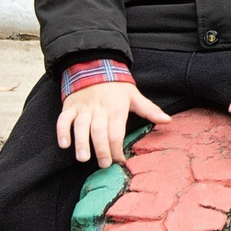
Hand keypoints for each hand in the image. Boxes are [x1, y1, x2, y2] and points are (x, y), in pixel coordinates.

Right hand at [55, 81, 171, 164]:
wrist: (94, 66)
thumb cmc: (117, 87)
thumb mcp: (134, 96)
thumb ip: (149, 110)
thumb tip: (168, 120)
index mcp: (116, 109)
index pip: (117, 131)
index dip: (118, 147)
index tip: (120, 161)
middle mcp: (99, 109)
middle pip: (99, 130)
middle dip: (101, 148)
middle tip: (104, 164)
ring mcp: (83, 108)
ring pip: (80, 126)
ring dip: (81, 142)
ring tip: (83, 158)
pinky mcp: (70, 107)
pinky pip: (63, 120)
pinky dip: (62, 131)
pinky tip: (64, 144)